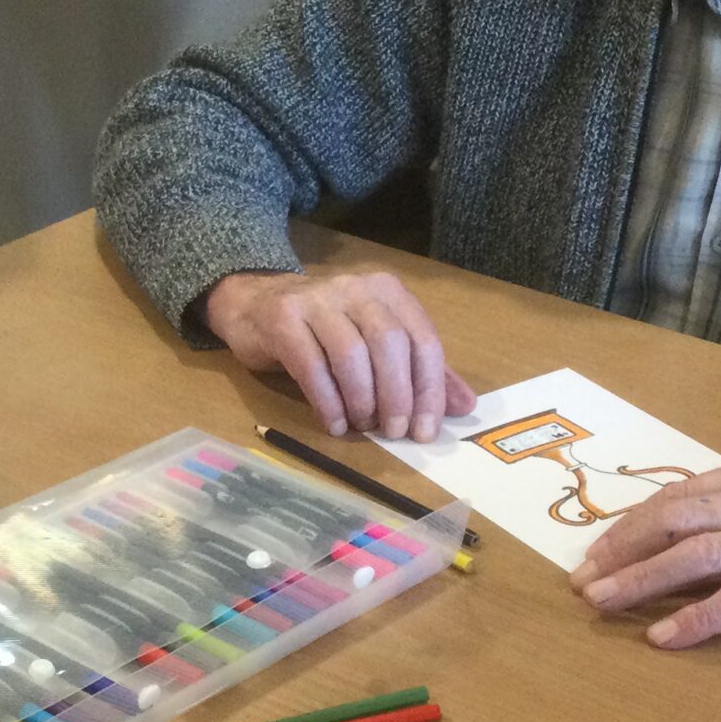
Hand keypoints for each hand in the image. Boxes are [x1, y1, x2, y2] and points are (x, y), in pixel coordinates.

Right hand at [202, 270, 476, 441]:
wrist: (255, 304)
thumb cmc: (324, 330)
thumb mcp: (376, 344)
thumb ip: (419, 370)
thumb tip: (465, 406)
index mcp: (388, 292)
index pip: (422, 340)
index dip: (429, 389)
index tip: (425, 431)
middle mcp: (355, 288)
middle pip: (388, 344)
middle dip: (396, 396)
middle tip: (393, 432)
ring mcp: (317, 299)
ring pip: (351, 354)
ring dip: (361, 399)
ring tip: (361, 427)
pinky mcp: (283, 318)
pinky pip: (311, 365)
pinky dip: (327, 401)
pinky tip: (333, 424)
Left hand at [570, 463, 720, 648]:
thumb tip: (704, 529)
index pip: (683, 493)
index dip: (632, 521)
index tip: (598, 548)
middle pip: (676, 516)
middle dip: (620, 547)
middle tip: (581, 580)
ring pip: (698, 553)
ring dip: (641, 579)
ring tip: (601, 603)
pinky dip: (697, 617)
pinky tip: (664, 637)